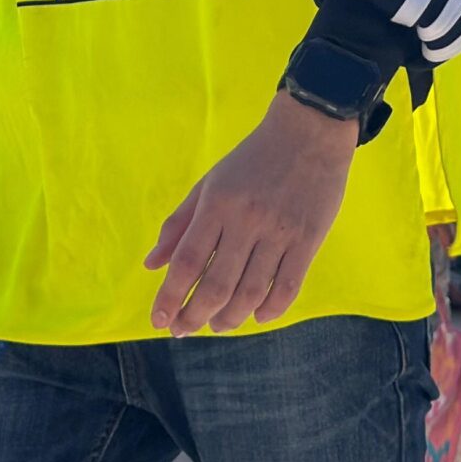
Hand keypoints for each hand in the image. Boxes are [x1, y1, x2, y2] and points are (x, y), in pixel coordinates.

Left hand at [145, 96, 355, 335]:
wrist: (308, 131)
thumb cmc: (252, 159)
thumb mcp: (209, 183)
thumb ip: (179, 223)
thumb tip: (151, 265)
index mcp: (217, 204)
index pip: (187, 261)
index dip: (170, 296)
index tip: (159, 320)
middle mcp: (246, 221)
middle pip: (216, 285)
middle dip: (195, 315)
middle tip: (184, 330)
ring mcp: (280, 232)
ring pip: (251, 293)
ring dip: (230, 319)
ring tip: (218, 325)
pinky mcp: (308, 240)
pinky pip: (288, 287)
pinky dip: (271, 310)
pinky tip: (256, 316)